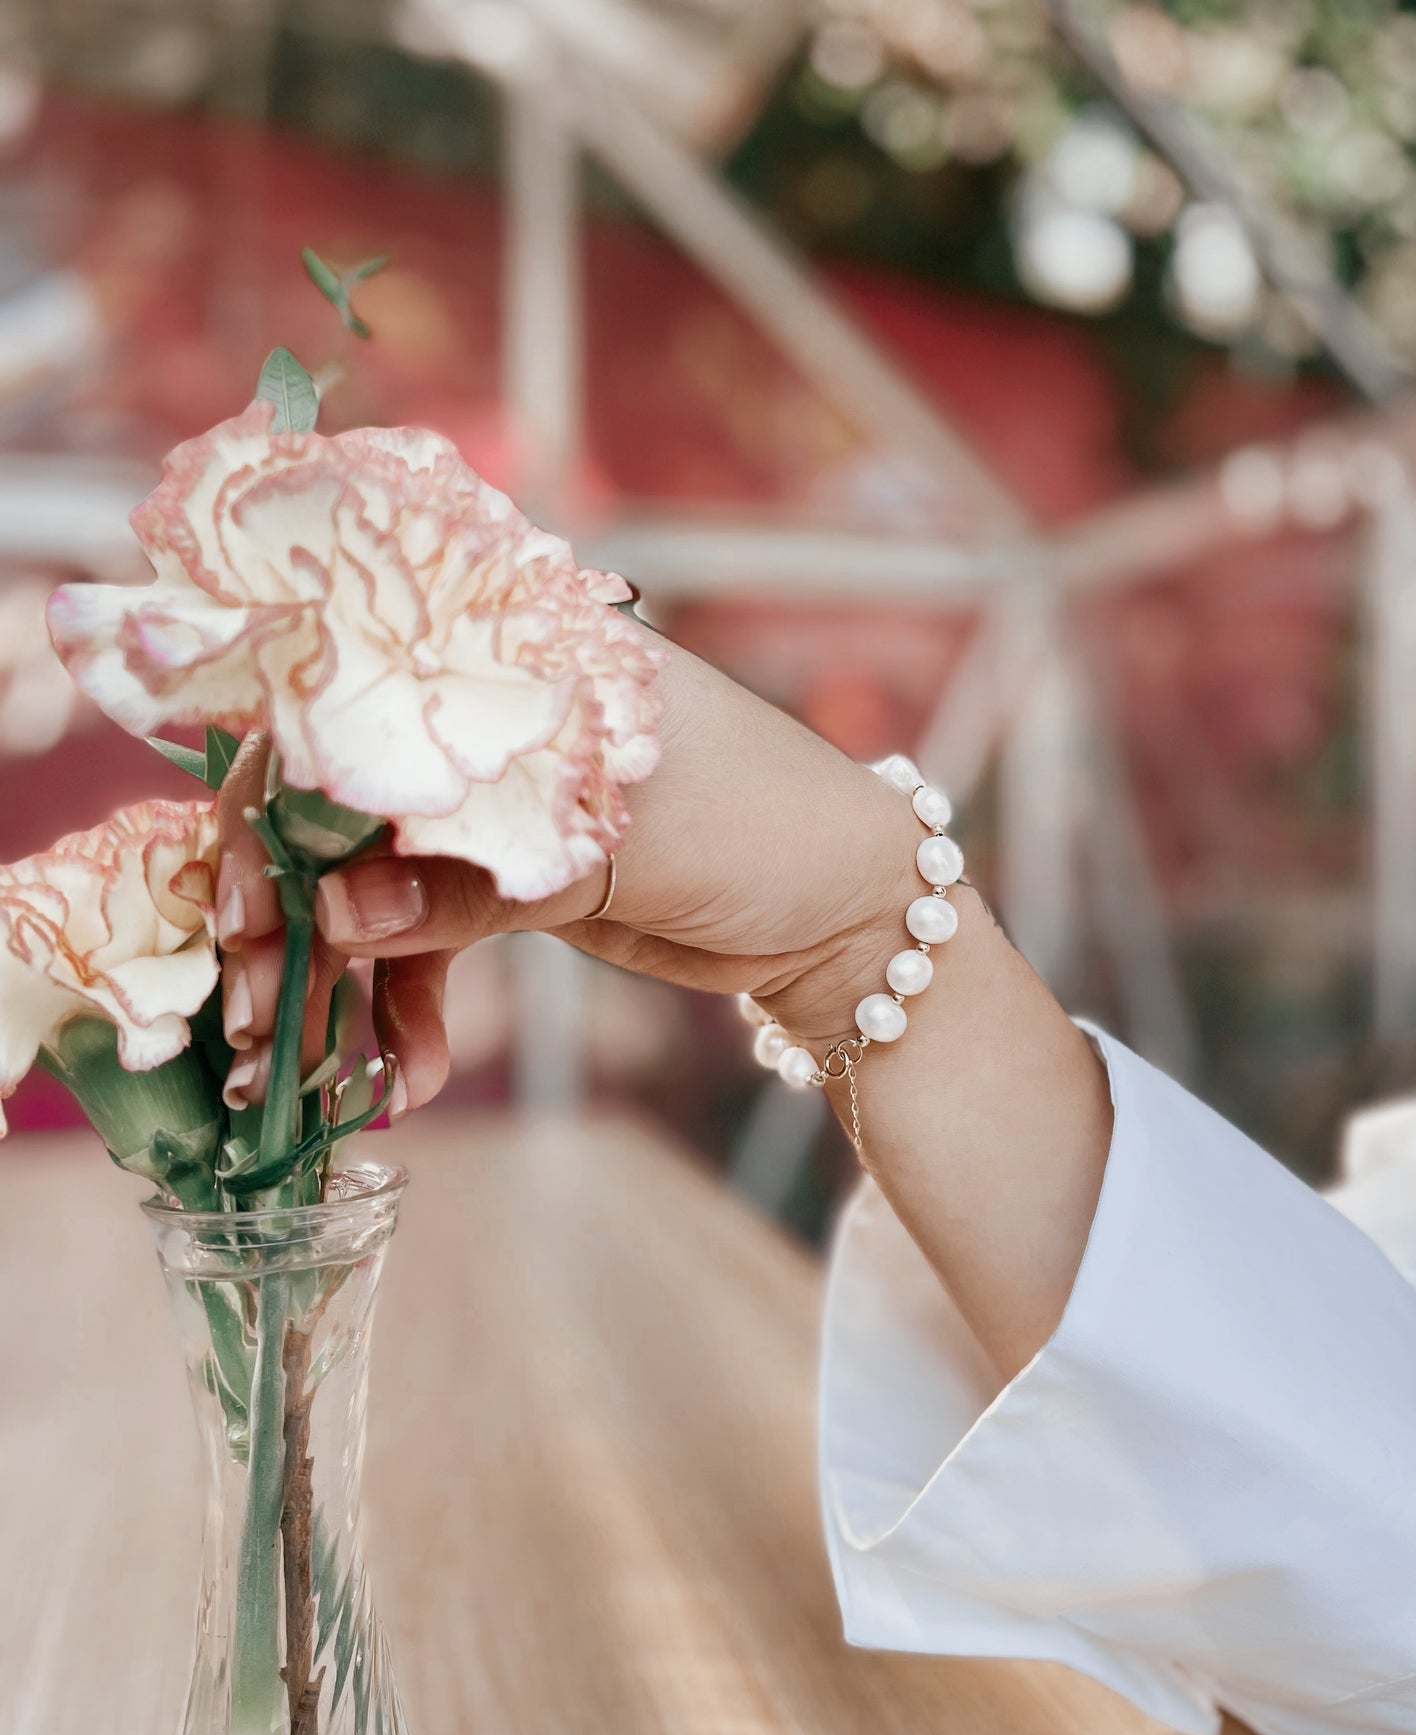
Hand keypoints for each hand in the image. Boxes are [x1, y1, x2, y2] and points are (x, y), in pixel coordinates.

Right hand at [216, 637, 924, 1113]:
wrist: (845, 909)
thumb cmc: (762, 825)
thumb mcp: (625, 847)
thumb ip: (479, 880)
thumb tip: (337, 912)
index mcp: (510, 658)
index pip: (348, 703)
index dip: (276, 800)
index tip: (250, 904)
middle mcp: (482, 717)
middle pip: (338, 804)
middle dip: (290, 914)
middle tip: (266, 1017)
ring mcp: (489, 804)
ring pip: (368, 882)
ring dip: (336, 981)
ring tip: (319, 1073)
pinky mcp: (504, 878)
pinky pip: (419, 938)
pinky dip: (403, 1006)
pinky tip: (410, 1076)